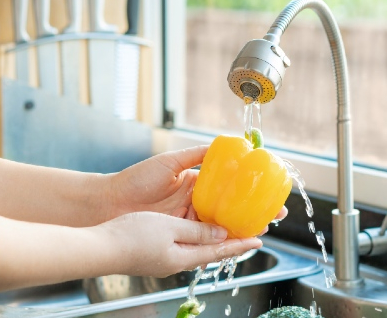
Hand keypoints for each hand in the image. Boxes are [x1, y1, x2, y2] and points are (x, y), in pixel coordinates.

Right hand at [96, 212, 261, 276]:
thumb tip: (222, 234)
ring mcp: (164, 260)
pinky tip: (195, 229)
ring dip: (214, 239)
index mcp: (184, 257)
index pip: (220, 251)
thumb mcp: (169, 228)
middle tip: (249, 231)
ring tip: (227, 228)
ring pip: (197, 248)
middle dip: (231, 241)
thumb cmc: (131, 236)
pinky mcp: (153, 255)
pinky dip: (196, 236)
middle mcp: (177, 262)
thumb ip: (197, 231)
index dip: (241, 244)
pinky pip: (183, 245)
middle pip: (211, 251)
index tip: (260, 239)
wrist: (98, 248)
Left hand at [105, 146, 288, 232]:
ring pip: (221, 226)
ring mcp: (189, 221)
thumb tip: (222, 144)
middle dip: (254, 213)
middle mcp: (196, 203)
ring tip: (262, 228)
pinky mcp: (180, 234)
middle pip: (231, 210)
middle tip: (275, 215)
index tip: (268, 190)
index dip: (249, 191)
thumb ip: (196, 154)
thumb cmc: (136, 179)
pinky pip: (204, 239)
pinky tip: (236, 241)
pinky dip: (220, 241)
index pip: (229, 188)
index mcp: (196, 184)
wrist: (110, 202)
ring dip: (242, 229)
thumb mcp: (170, 162)